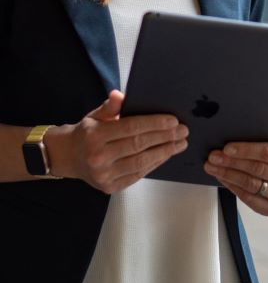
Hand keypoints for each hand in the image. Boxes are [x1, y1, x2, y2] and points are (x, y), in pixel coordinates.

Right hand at [45, 90, 188, 192]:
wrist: (68, 157)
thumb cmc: (86, 133)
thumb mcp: (94, 115)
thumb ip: (110, 106)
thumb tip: (120, 95)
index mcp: (95, 136)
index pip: (131, 128)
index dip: (154, 124)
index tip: (173, 120)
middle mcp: (99, 157)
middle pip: (139, 145)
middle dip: (165, 137)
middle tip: (183, 131)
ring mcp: (104, 175)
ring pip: (141, 162)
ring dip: (164, 152)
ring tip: (180, 144)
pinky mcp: (110, 187)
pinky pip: (138, 175)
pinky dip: (154, 164)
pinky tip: (166, 155)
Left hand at [203, 121, 267, 216]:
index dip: (246, 150)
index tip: (227, 148)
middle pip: (258, 169)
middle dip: (232, 162)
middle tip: (214, 156)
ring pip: (252, 185)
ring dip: (229, 174)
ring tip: (213, 166)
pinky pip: (249, 199)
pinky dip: (233, 187)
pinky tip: (223, 177)